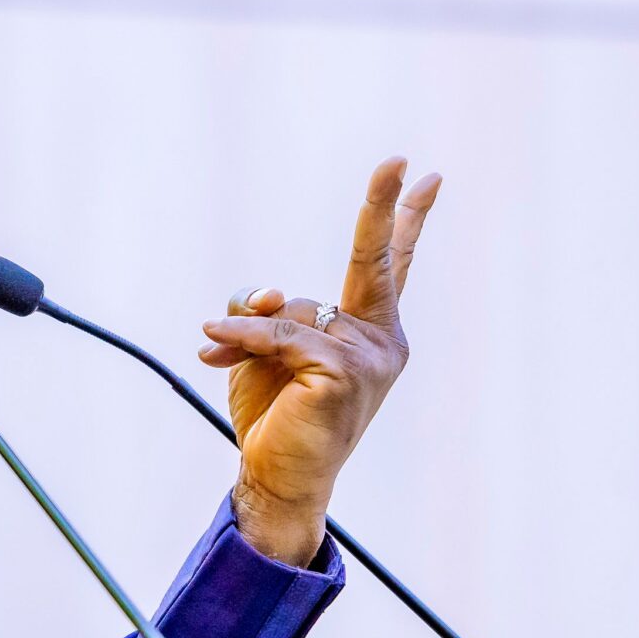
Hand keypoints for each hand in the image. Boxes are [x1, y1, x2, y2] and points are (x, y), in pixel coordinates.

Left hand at [199, 158, 440, 565]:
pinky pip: (278, 335)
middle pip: (374, 261)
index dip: (407, 221)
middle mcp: (381, 341)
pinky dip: (239, 339)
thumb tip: (267, 294)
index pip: (392, 268)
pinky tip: (213, 348)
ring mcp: (368, 358)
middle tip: (396, 160)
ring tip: (217, 353)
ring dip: (245, 330)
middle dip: (383, 208)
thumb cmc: (276, 414)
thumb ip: (268, 311)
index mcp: (372, 333)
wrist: (276, 477)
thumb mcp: (266, 349)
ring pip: (293, 309)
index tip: (425, 178)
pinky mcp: (343, 373)